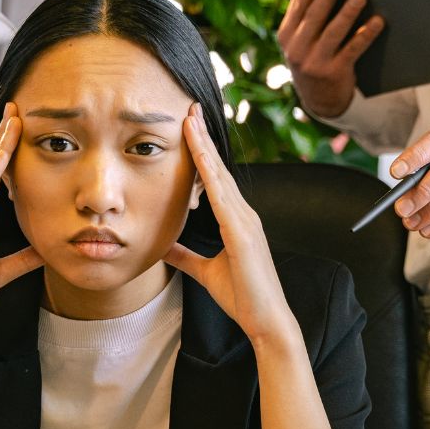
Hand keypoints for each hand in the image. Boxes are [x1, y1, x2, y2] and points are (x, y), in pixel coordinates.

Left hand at [163, 104, 296, 342]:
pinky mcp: (243, 233)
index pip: (215, 179)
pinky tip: (199, 154)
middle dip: (203, 137)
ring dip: (204, 146)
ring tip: (190, 118)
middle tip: (189, 107)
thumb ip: (186, 256)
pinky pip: (222, 196)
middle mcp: (244, 214)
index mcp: (237, 221)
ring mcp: (246, 221)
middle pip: (219, 168)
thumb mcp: (205, 272)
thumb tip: (163, 244)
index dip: (202, 152)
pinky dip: (210, 172)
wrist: (266, 321)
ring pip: (220, 175)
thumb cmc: (242, 297)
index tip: (189, 126)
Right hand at [277, 0, 383, 118]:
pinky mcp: (335, 73)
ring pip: (334, 32)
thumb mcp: (300, 43)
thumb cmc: (313, 59)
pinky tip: (377, 21)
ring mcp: (315, 63)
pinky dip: (366, 34)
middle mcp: (297, 50)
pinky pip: (353, 49)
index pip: (297, 7)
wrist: (320, 100)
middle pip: (314, 16)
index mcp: (286, 37)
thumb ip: (305, 21)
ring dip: (348, 12)